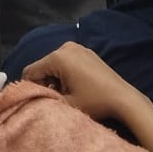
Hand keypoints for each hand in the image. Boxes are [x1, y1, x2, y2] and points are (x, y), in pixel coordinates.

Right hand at [22, 42, 152, 151]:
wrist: (123, 98)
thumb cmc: (94, 102)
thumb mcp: (66, 104)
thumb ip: (44, 98)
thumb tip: (31, 96)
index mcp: (58, 57)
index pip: (31, 70)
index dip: (29, 87)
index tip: (35, 101)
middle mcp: (65, 47)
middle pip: (42, 66)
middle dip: (43, 82)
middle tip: (52, 100)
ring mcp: (78, 47)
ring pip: (54, 64)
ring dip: (54, 78)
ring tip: (65, 95)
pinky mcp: (87, 52)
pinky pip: (67, 61)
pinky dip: (65, 73)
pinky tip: (74, 87)